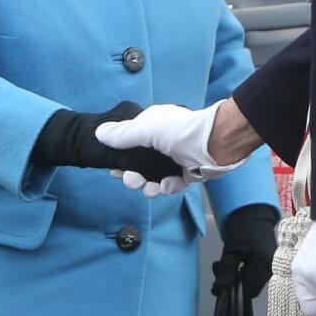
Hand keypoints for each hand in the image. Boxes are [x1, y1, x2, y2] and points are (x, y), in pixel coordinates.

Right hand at [96, 102, 245, 195]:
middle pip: (140, 165)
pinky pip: (172, 184)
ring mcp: (176, 158)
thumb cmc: (180, 131)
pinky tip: (169, 184)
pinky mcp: (189, 173)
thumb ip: (122, 134)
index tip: (114, 169)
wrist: (216, 143)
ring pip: (155, 178)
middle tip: (130, 180)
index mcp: (153, 127)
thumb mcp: (145, 129)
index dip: (121, 159)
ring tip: (150, 188)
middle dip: (133, 176)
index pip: (130, 144)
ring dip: (149, 186)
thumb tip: (99, 133)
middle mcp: (164, 142)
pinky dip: (168, 186)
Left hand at [212, 204, 278, 298]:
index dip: (232, 291)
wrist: (253, 212)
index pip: (248, 291)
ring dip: (235, 277)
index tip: (218, 284)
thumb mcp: (230, 250)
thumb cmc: (242, 227)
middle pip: (249, 288)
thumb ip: (226, 271)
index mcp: (264, 265)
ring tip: (223, 263)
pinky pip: (252, 275)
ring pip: (250, 282)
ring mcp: (269, 266)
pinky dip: (241, 272)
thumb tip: (219, 291)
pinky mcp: (265, 262)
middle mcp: (270, 268)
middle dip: (232, 282)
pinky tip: (233, 262)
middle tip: (218, 269)